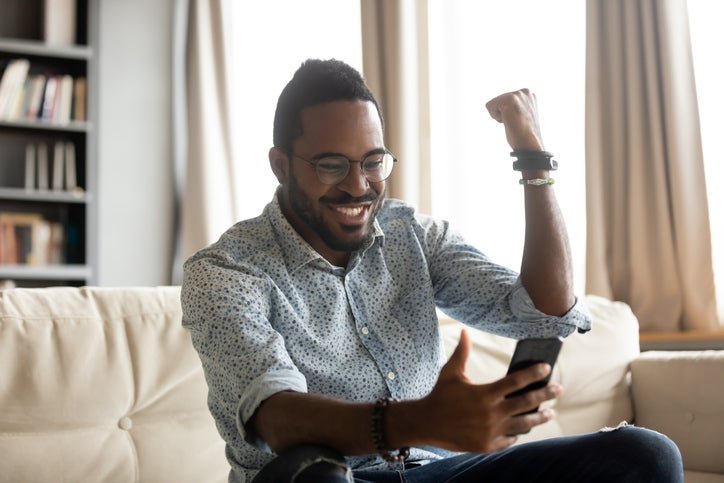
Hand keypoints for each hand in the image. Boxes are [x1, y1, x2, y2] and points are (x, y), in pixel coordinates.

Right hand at [418, 329, 559, 452]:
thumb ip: (462, 352)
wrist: (426, 423)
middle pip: (527, 403)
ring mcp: (491, 431)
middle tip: (559, 389)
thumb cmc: (440, 395)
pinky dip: (518, 432)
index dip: (533, 373)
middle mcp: (491, 413)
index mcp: (485, 394)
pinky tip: (524, 427)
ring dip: (539, 417)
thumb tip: (464, 331)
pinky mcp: (487, 446)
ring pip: (524, 424)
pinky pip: (510, 439)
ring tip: (549, 412)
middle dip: (545, 395)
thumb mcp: (450, 372)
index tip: (546, 367)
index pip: (516, 381)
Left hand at [485, 89, 543, 151]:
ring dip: (500, 116)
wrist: (529, 144)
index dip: (508, 113)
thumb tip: (506, 109)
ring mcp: (517, 94)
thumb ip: (516, 107)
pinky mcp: (509, 99)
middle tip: (515, 122)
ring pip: (493, 103)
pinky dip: (495, 117)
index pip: (504, 100)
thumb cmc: (524, 135)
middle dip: (503, 113)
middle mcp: (524, 91)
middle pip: (498, 100)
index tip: (519, 121)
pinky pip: (489, 106)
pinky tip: (508, 121)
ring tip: (513, 122)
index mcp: (529, 95)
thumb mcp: (522, 115)